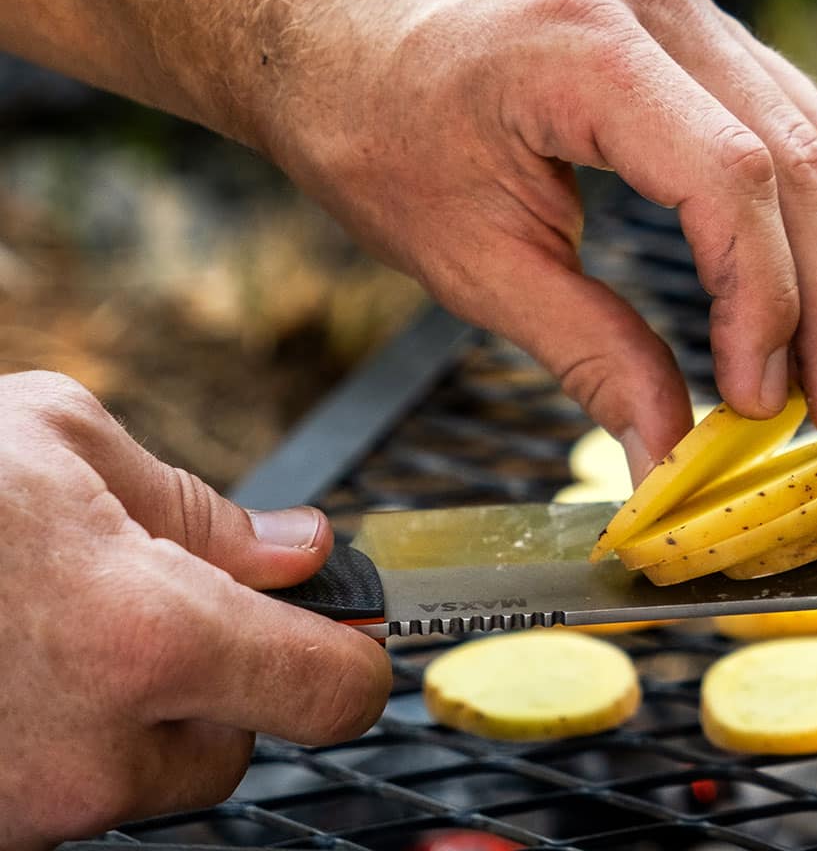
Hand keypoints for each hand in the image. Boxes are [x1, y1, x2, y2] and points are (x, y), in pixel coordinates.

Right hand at [0, 371, 391, 847]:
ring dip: (130, 719)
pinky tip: (6, 670)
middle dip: (223, 685)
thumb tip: (298, 553)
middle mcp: (93, 749)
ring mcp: (21, 807)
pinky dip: (51, 743)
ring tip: (45, 630)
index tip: (346, 633)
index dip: (351, 659)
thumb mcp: (61, 441)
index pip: (332, 695)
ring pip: (141, 780)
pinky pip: (54, 797)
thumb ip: (201, 510)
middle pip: (236, 749)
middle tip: (156, 609)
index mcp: (148, 639)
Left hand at [266, 0, 816, 478]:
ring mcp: (685, 3)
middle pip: (803, 157)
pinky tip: (816, 294)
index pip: (732, 177)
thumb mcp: (465, 259)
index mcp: (583, 48)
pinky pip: (792, 118)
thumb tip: (673, 455)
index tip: (760, 403)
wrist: (328, 17)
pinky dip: (812, 216)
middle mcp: (656, 3)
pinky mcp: (698, 25)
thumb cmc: (370, 125)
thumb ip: (588, 352)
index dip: (765, 300)